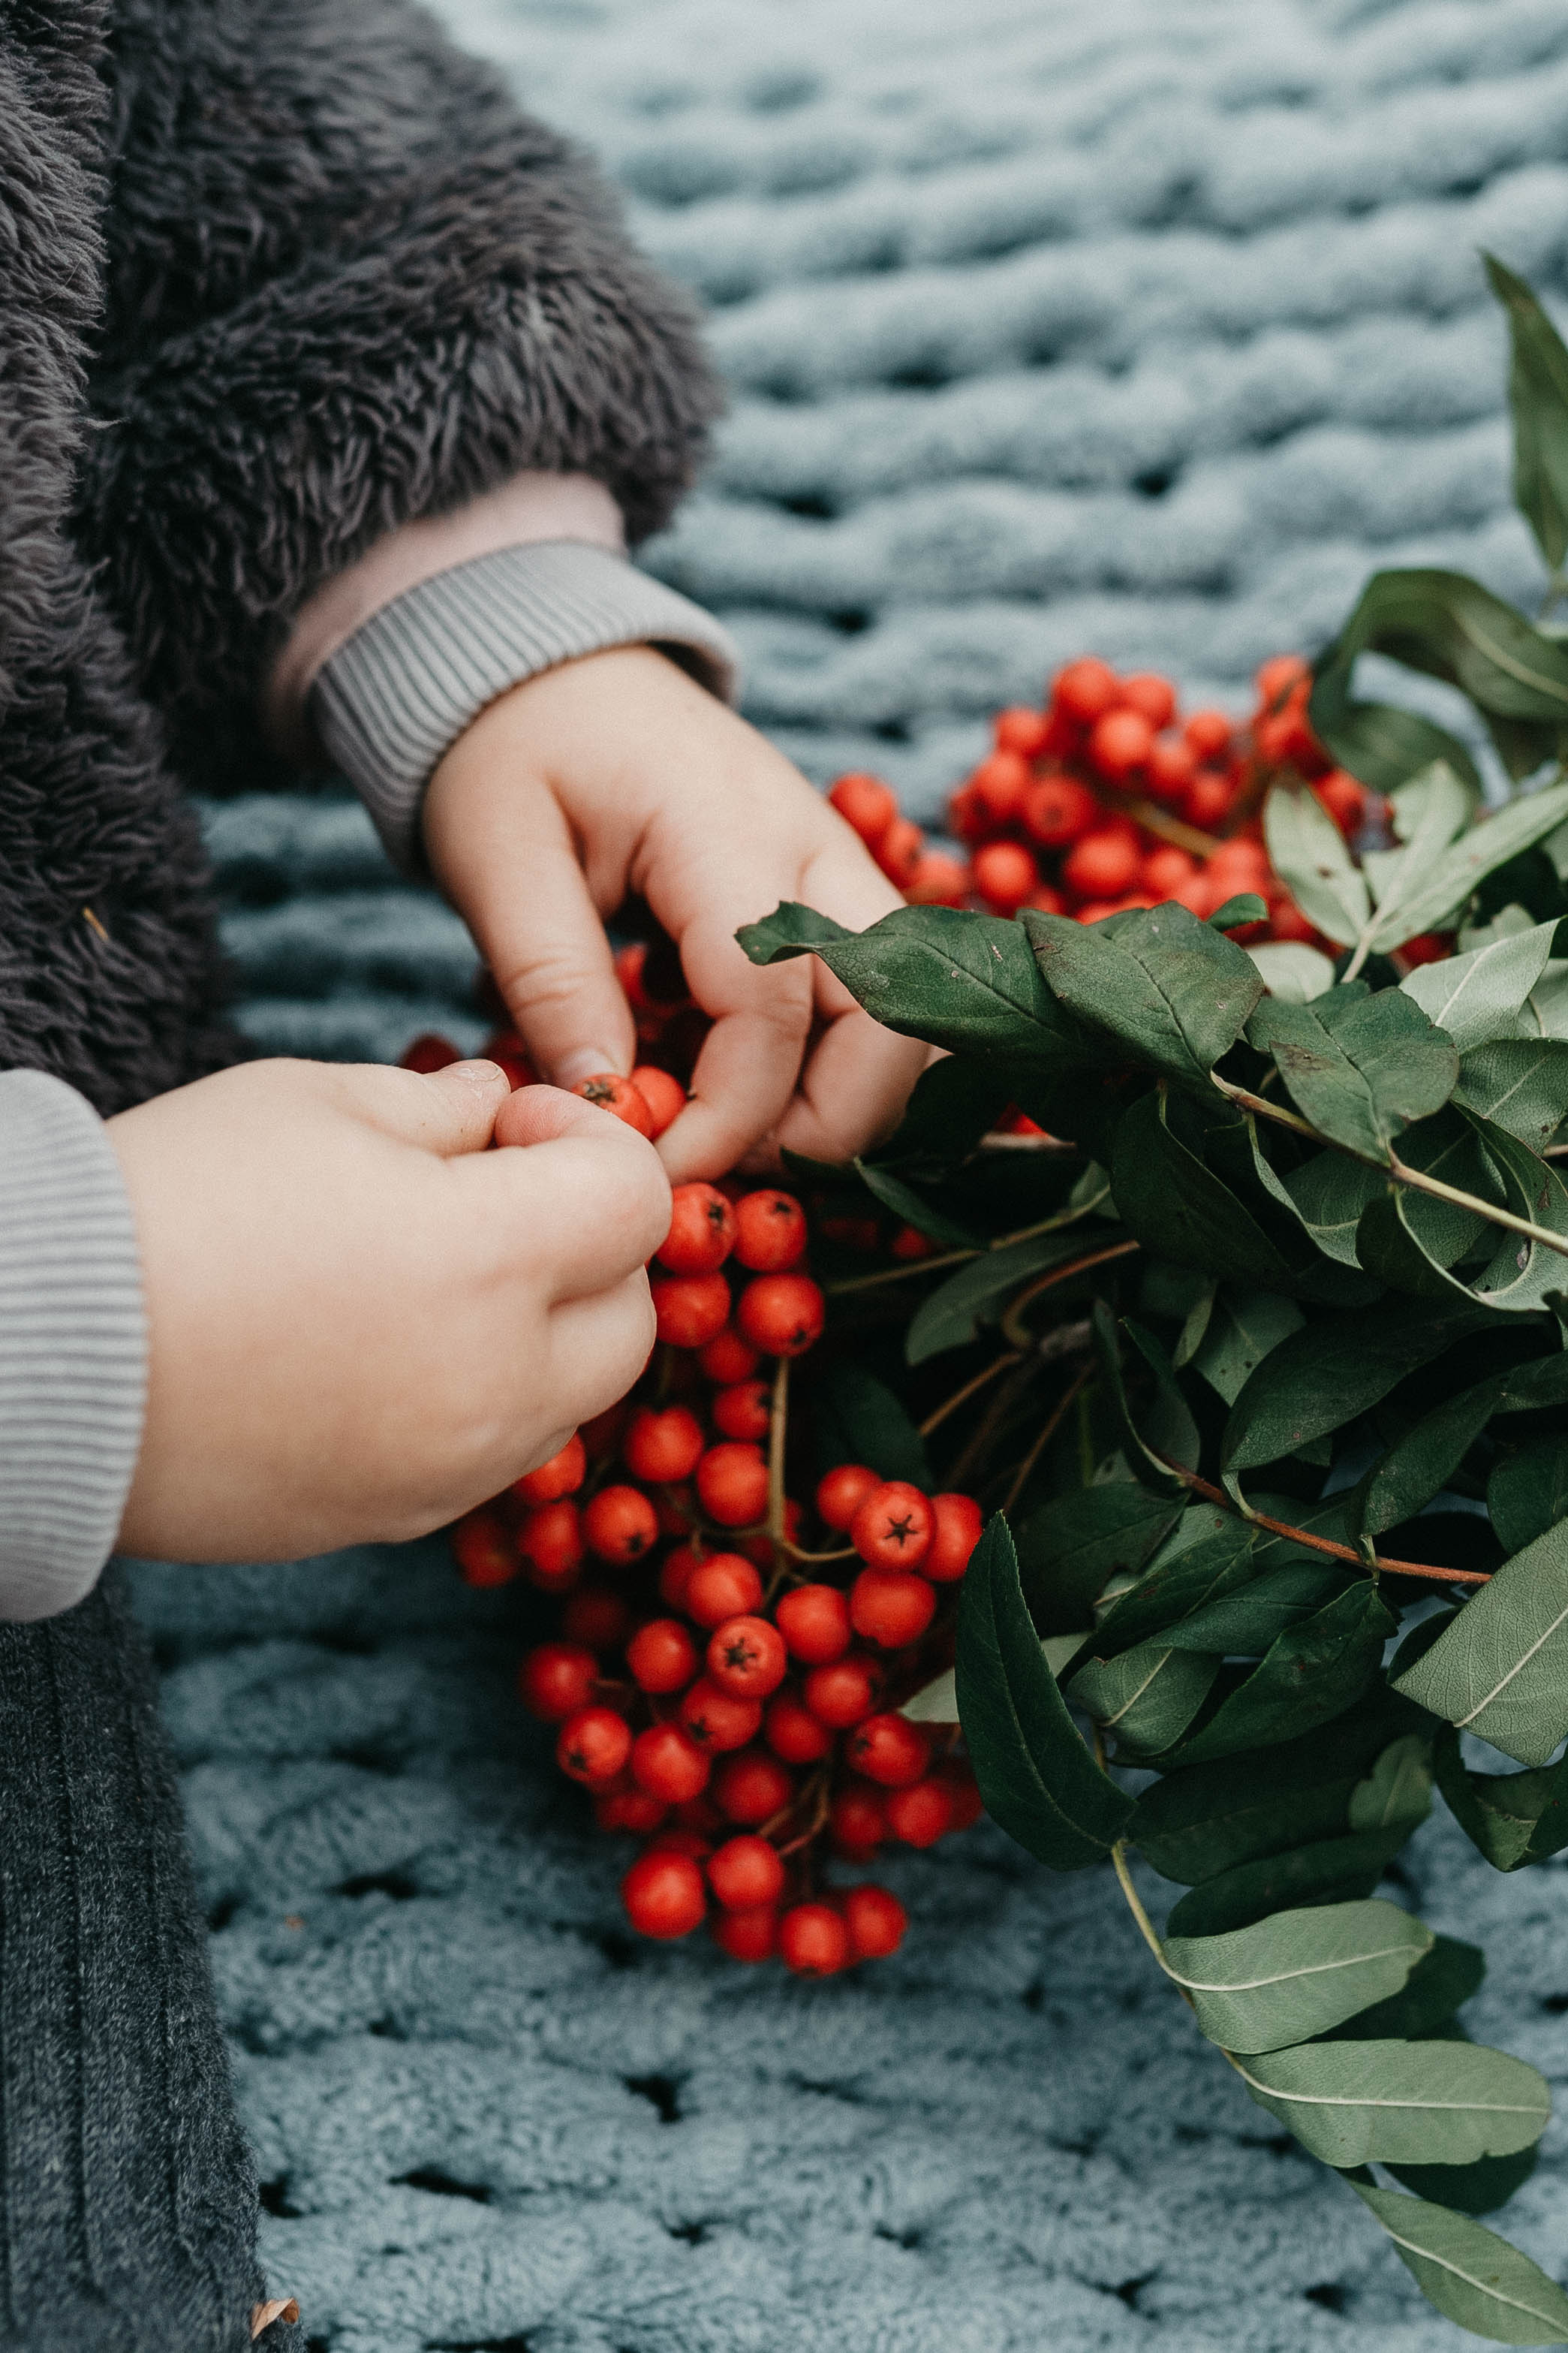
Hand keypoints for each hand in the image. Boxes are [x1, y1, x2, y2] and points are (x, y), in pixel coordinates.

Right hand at [107, 1058, 668, 1561]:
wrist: (31, 1359)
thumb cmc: (169, 1203)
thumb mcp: (309, 1102)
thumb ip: (437, 1107)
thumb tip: (494, 1104)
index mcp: (491, 1260)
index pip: (638, 1202)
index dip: (589, 1141)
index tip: (505, 1122)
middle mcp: (496, 1383)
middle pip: (632, 1318)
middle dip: (591, 1248)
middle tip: (492, 1198)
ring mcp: (448, 1470)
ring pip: (570, 1400)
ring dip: (544, 1330)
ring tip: (428, 1275)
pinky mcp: (392, 1522)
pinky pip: (488, 1459)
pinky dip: (477, 1399)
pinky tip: (381, 1349)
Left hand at [421, 645, 927, 1181]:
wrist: (553, 668)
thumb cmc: (513, 752)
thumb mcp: (497, 860)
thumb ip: (552, 982)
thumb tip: (609, 1108)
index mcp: (727, 829)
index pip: (776, 1006)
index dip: (730, 1111)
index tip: (656, 1163)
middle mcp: (815, 847)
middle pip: (894, 1021)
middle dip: (825, 1126)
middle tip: (712, 1159)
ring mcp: (838, 869)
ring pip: (906, 1019)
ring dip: (838, 1103)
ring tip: (727, 1130)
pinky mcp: (833, 893)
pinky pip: (875, 1000)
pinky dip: (827, 1064)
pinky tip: (733, 1079)